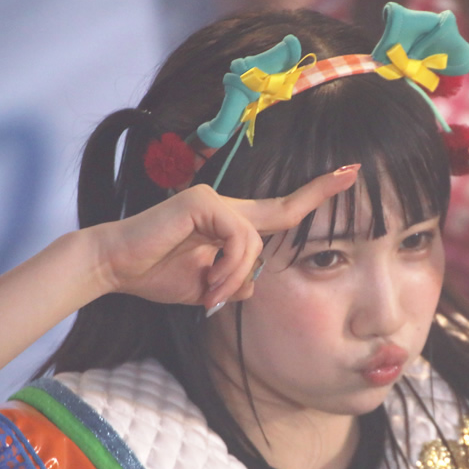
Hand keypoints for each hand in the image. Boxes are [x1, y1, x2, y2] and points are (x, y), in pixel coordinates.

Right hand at [90, 166, 359, 308]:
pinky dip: (229, 269)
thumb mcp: (205, 288)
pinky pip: (239, 240)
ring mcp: (214, 201)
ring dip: (236, 278)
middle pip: (283, 207)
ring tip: (213, 296)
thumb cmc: (155, 276)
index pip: (279, 213)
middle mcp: (226, 207)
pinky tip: (210, 285)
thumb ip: (233, 283)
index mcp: (230, 225)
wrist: (115, 268)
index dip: (313, 198)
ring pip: (255, 243)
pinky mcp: (202, 203)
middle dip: (321, 192)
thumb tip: (253, 283)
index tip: (346, 178)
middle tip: (354, 172)